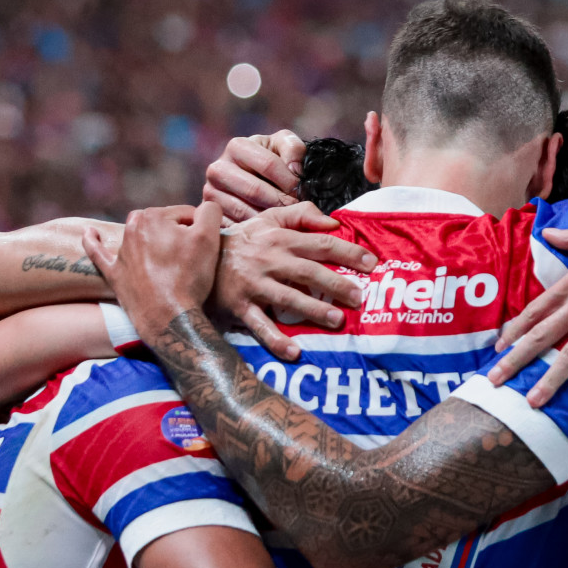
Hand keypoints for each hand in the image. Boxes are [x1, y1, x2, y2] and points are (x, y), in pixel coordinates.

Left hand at [85, 202, 222, 335]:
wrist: (168, 318)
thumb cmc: (189, 278)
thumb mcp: (209, 238)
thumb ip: (209, 212)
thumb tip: (205, 207)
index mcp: (154, 216)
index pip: (186, 214)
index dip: (201, 230)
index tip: (206, 249)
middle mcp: (132, 229)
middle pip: (163, 224)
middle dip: (177, 235)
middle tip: (191, 257)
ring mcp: (121, 252)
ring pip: (139, 237)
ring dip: (151, 240)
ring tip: (167, 256)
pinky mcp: (114, 274)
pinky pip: (98, 253)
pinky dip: (93, 242)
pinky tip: (90, 233)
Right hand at [202, 131, 307, 220]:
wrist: (253, 179)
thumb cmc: (272, 160)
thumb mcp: (284, 146)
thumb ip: (294, 149)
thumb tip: (295, 170)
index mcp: (237, 146)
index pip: (268, 164)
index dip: (290, 180)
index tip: (305, 192)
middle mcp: (217, 168)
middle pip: (255, 190)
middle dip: (281, 202)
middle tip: (299, 211)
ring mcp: (211, 193)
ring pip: (245, 211)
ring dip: (270, 218)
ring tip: (289, 221)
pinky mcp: (213, 215)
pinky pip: (237, 226)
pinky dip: (257, 230)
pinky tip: (272, 229)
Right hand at [213, 204, 374, 360]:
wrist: (195, 257)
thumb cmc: (241, 240)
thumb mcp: (267, 219)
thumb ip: (299, 215)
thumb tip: (332, 222)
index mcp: (280, 240)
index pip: (320, 244)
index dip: (347, 252)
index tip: (372, 263)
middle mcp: (270, 262)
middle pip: (309, 272)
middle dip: (337, 284)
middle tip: (360, 297)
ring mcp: (255, 286)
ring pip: (288, 298)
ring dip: (314, 310)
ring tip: (338, 320)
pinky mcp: (240, 307)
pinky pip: (260, 325)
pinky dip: (276, 340)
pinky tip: (294, 352)